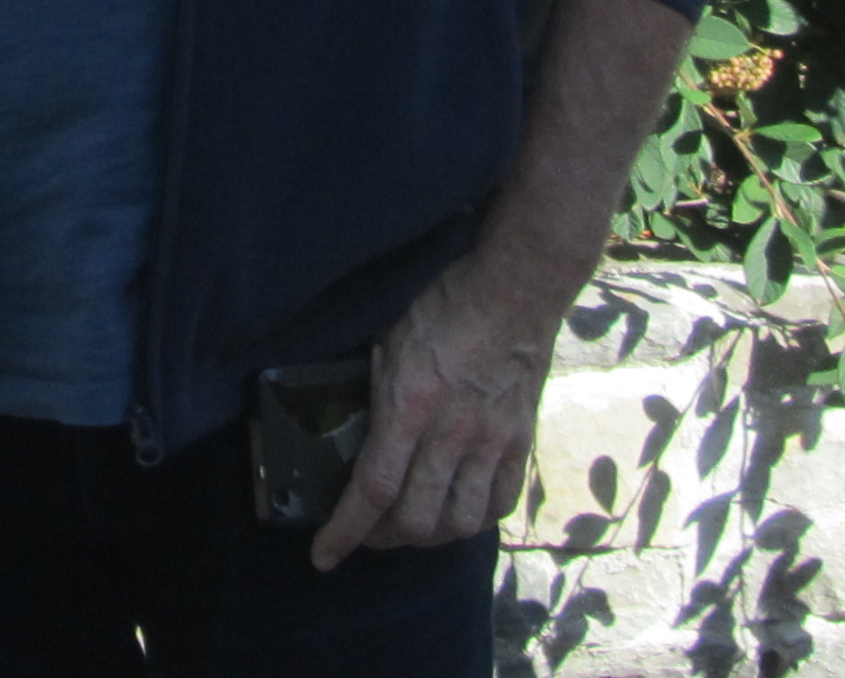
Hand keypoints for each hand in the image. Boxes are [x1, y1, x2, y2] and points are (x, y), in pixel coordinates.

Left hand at [305, 256, 557, 571]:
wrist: (515, 288)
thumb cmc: (443, 306)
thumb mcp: (388, 343)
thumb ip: (375, 394)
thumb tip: (355, 428)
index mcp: (409, 407)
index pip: (373, 491)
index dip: (344, 532)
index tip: (324, 556)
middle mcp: (450, 434)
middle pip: (414, 519)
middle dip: (382, 537)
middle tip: (368, 530)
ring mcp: (490, 441)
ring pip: (459, 522)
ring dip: (429, 536)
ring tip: (412, 526)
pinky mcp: (521, 440)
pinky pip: (501, 502)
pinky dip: (476, 519)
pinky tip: (458, 511)